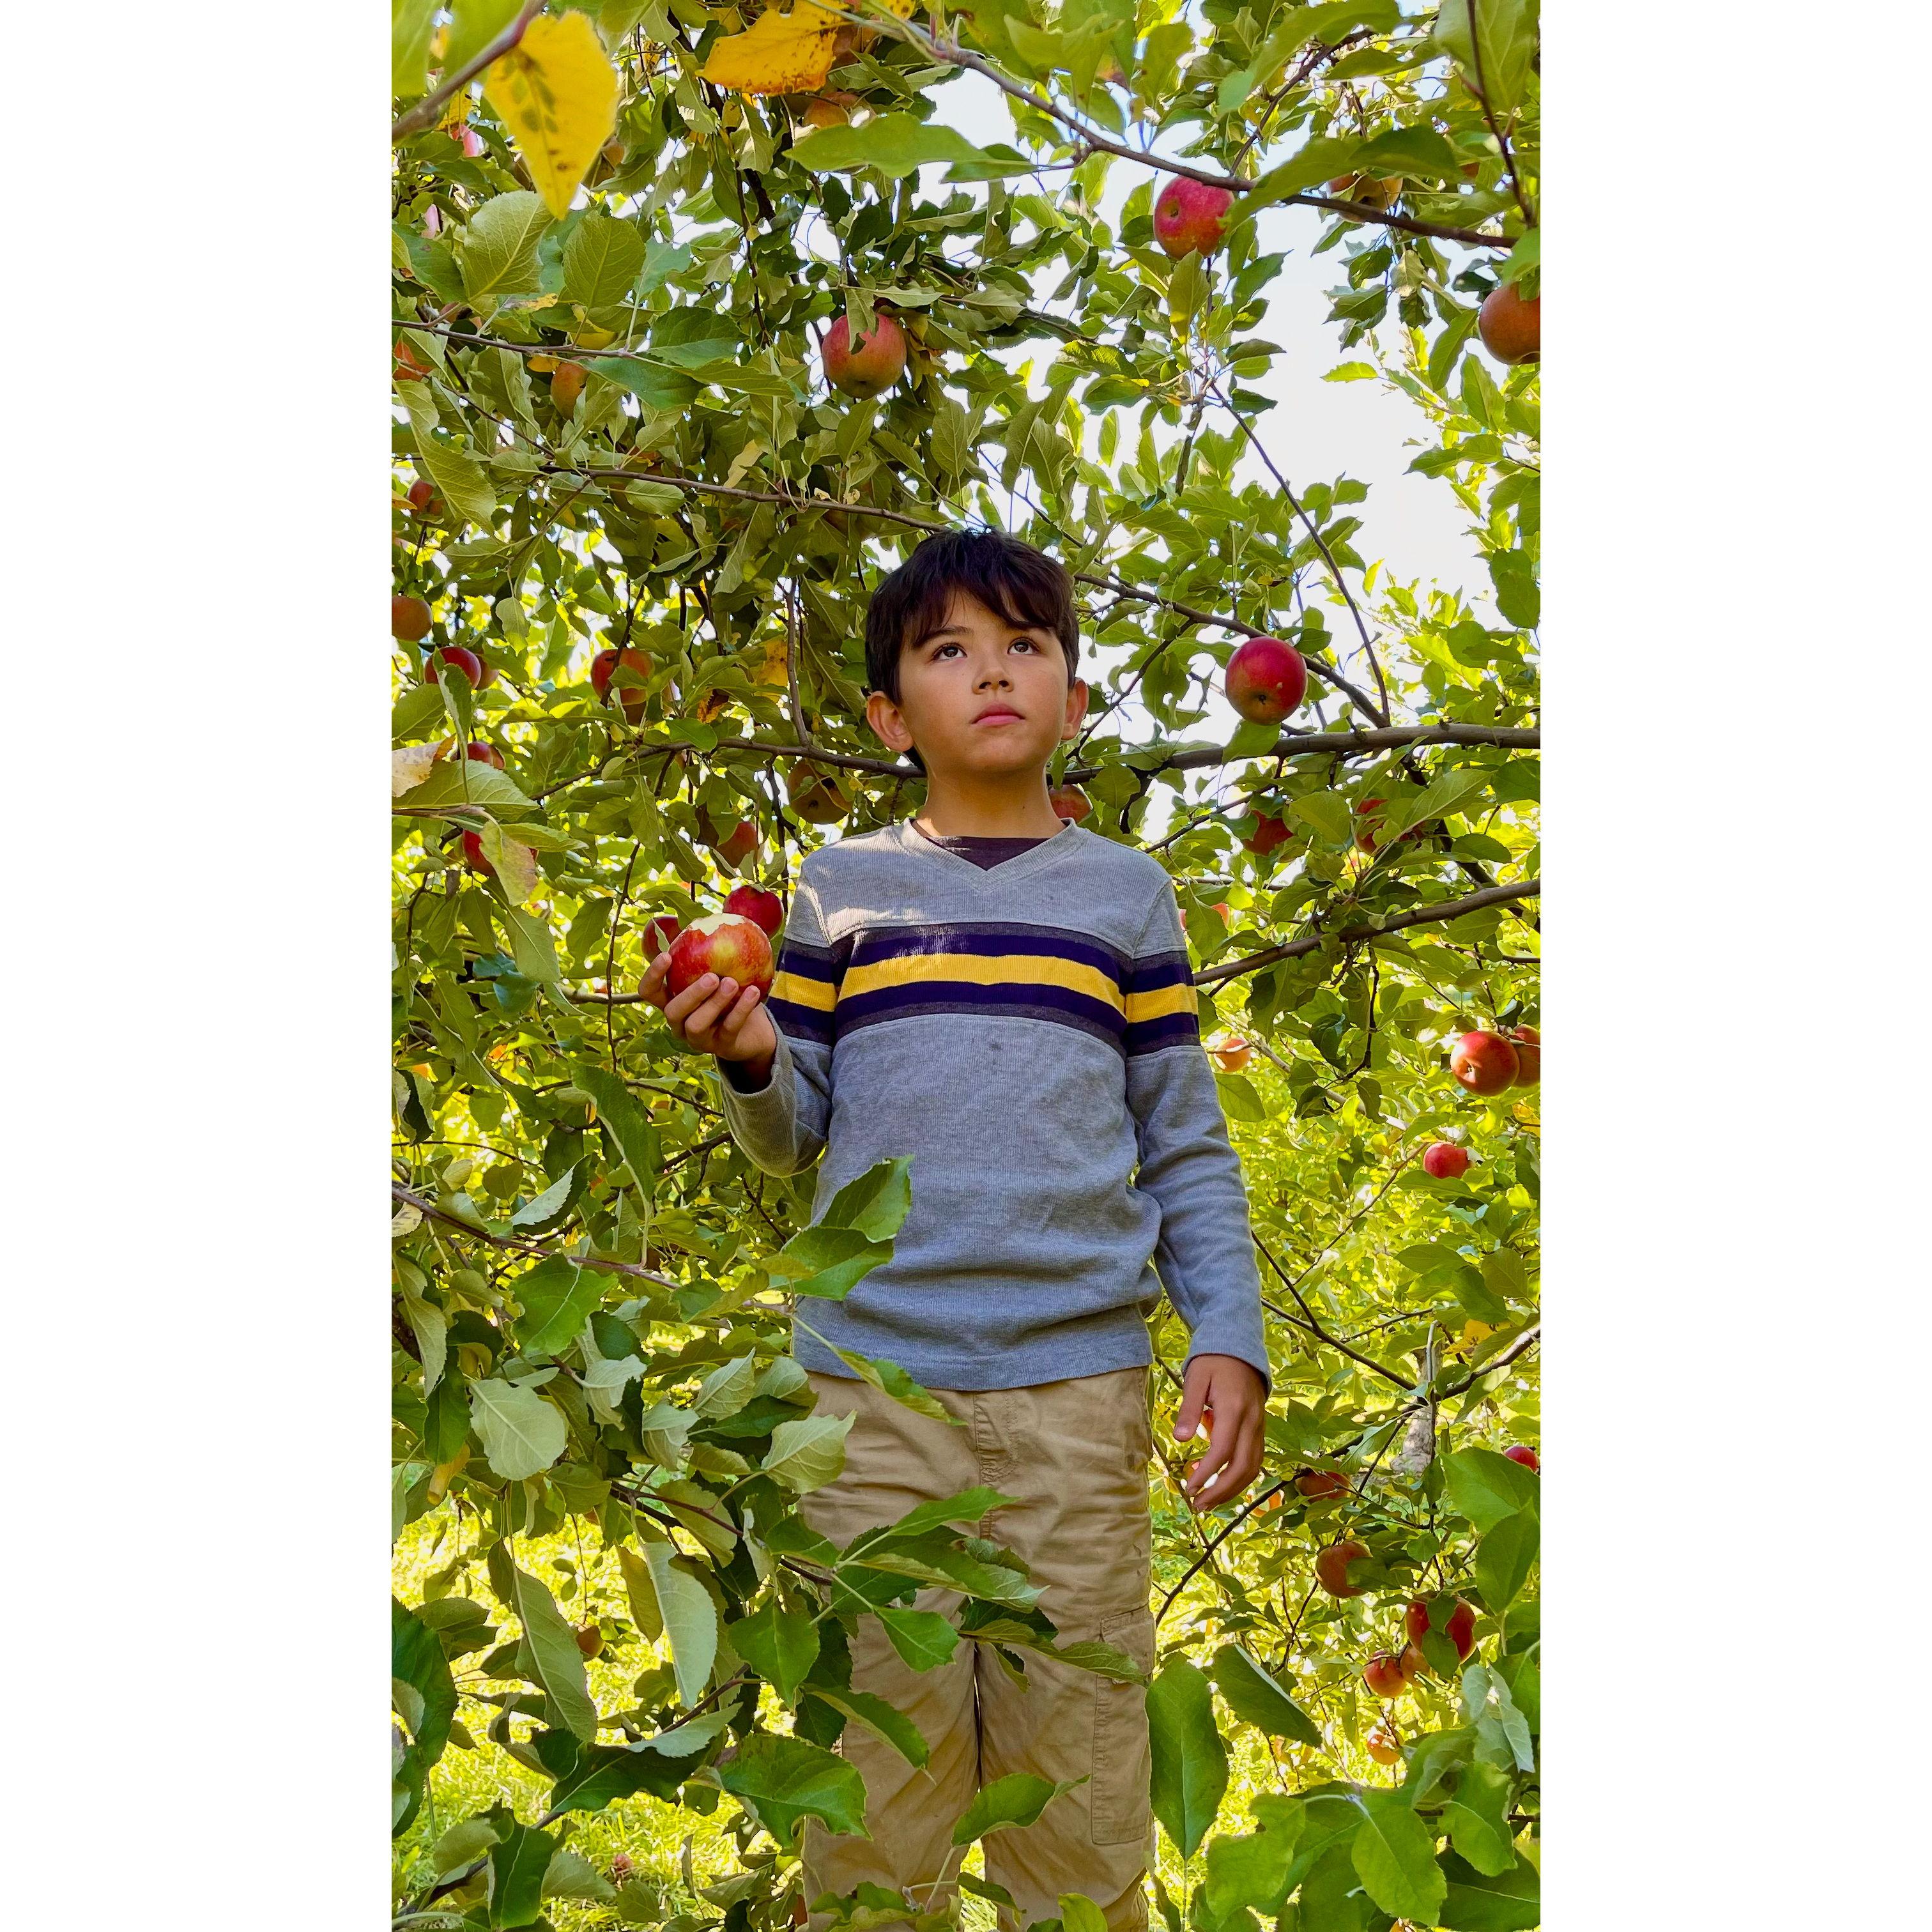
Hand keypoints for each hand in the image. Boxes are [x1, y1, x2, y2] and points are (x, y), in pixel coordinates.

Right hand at [638, 946, 777, 1071]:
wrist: (753, 1030)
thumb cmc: (730, 995)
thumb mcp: (718, 972)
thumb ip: (709, 952)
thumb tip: (710, 917)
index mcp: (672, 1002)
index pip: (649, 992)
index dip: (652, 976)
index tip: (667, 955)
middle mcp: (679, 1022)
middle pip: (672, 1011)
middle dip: (690, 993)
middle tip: (711, 976)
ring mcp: (698, 1039)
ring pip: (695, 1024)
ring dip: (714, 1003)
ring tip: (732, 983)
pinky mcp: (721, 1047)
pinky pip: (728, 1029)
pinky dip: (741, 1010)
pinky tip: (753, 992)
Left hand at [1174, 1354, 1266, 1512]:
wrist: (1240, 1349)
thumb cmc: (1213, 1362)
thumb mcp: (1196, 1378)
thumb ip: (1189, 1408)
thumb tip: (1180, 1439)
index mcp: (1234, 1409)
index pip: (1223, 1451)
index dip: (1206, 1473)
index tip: (1188, 1488)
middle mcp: (1252, 1422)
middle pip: (1242, 1467)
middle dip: (1221, 1491)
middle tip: (1198, 1505)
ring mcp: (1259, 1427)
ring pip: (1253, 1468)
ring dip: (1232, 1490)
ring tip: (1209, 1502)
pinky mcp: (1259, 1430)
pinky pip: (1254, 1460)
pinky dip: (1240, 1478)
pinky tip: (1223, 1486)